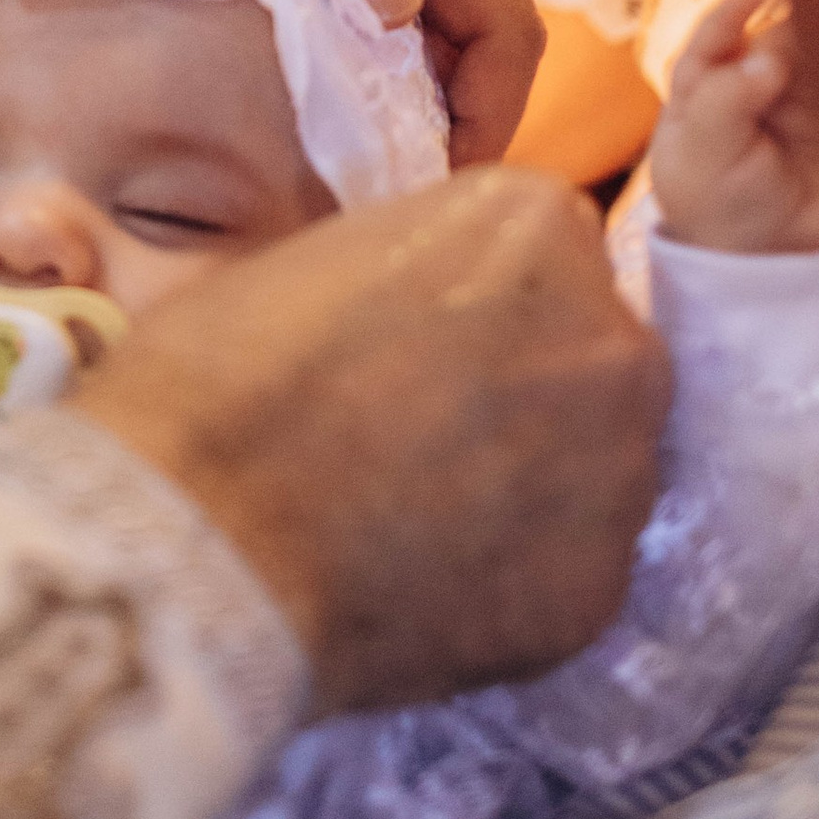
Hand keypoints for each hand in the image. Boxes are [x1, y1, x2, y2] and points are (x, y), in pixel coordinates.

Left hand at [0, 0, 541, 163]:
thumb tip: (402, 11)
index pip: (503, 15)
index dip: (495, 108)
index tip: (445, 186)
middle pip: (464, 47)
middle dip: (451, 132)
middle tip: (389, 213)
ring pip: (402, 54)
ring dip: (391, 124)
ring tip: (344, 198)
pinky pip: (333, 45)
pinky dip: (333, 101)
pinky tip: (292, 150)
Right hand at [79, 165, 665, 708]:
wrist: (200, 542)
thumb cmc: (216, 379)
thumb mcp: (316, 261)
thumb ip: (411, 281)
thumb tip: (422, 334)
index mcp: (534, 226)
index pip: (544, 252)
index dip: (475, 305)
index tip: (416, 347)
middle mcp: (611, 338)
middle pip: (590, 358)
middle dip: (526, 392)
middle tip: (422, 442)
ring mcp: (619, 471)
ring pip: (595, 469)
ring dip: (531, 490)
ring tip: (418, 527)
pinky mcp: (598, 589)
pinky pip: (570, 573)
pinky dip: (515, 584)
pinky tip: (428, 592)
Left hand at [648, 0, 818, 255]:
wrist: (777, 264)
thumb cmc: (720, 203)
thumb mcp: (701, 155)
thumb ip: (724, 100)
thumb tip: (765, 56)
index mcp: (712, 84)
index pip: (719, 37)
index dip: (734, 10)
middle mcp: (764, 82)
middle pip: (784, 35)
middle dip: (802, 18)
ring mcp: (813, 100)